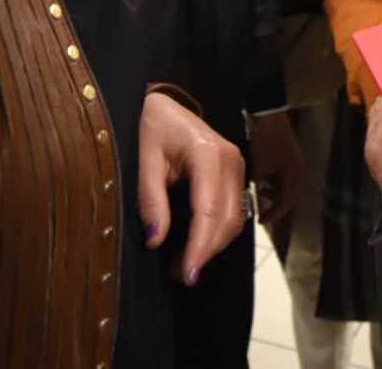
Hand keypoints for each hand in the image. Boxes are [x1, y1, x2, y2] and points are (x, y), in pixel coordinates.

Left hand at [139, 91, 246, 285]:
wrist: (164, 106)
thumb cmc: (152, 127)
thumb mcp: (143, 160)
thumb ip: (150, 199)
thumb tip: (156, 240)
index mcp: (208, 154)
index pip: (209, 211)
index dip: (199, 247)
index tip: (186, 274)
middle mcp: (231, 160)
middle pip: (227, 220)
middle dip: (206, 252)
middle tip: (180, 275)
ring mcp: (238, 167)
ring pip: (235, 220)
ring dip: (212, 246)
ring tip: (183, 264)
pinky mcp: (235, 174)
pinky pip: (233, 211)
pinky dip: (217, 232)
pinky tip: (195, 244)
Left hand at [247, 110, 304, 224]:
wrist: (270, 113)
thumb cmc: (267, 138)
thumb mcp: (260, 164)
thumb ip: (258, 182)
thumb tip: (252, 194)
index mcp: (295, 174)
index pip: (287, 202)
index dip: (274, 214)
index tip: (262, 220)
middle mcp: (297, 169)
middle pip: (287, 195)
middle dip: (274, 203)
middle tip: (261, 210)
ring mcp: (293, 161)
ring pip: (283, 184)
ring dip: (271, 190)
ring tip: (257, 191)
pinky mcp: (287, 154)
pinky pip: (281, 174)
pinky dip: (271, 179)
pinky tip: (259, 177)